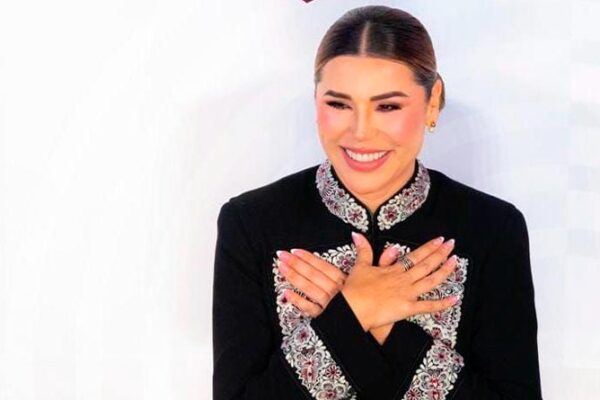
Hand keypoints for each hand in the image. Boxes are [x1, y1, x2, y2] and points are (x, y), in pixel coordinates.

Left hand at [277, 243, 403, 318]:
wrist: (383, 330)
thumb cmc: (382, 306)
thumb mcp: (384, 281)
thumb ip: (384, 262)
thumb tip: (393, 248)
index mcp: (347, 281)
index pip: (324, 266)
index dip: (309, 257)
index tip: (295, 250)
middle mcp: (337, 291)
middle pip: (313, 274)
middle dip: (295, 264)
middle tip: (280, 255)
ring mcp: (331, 305)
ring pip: (309, 288)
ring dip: (293, 277)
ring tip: (280, 268)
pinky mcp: (329, 319)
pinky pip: (311, 309)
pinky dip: (298, 302)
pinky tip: (286, 294)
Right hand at [342, 232, 458, 331]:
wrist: (352, 308)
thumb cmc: (354, 290)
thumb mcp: (359, 267)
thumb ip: (363, 250)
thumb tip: (356, 234)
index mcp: (393, 270)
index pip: (415, 255)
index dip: (429, 247)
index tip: (439, 240)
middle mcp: (403, 280)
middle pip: (426, 264)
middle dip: (441, 253)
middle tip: (452, 244)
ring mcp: (407, 294)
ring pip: (431, 281)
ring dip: (445, 271)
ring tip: (455, 262)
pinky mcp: (407, 309)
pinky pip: (429, 306)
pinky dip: (443, 303)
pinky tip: (455, 298)